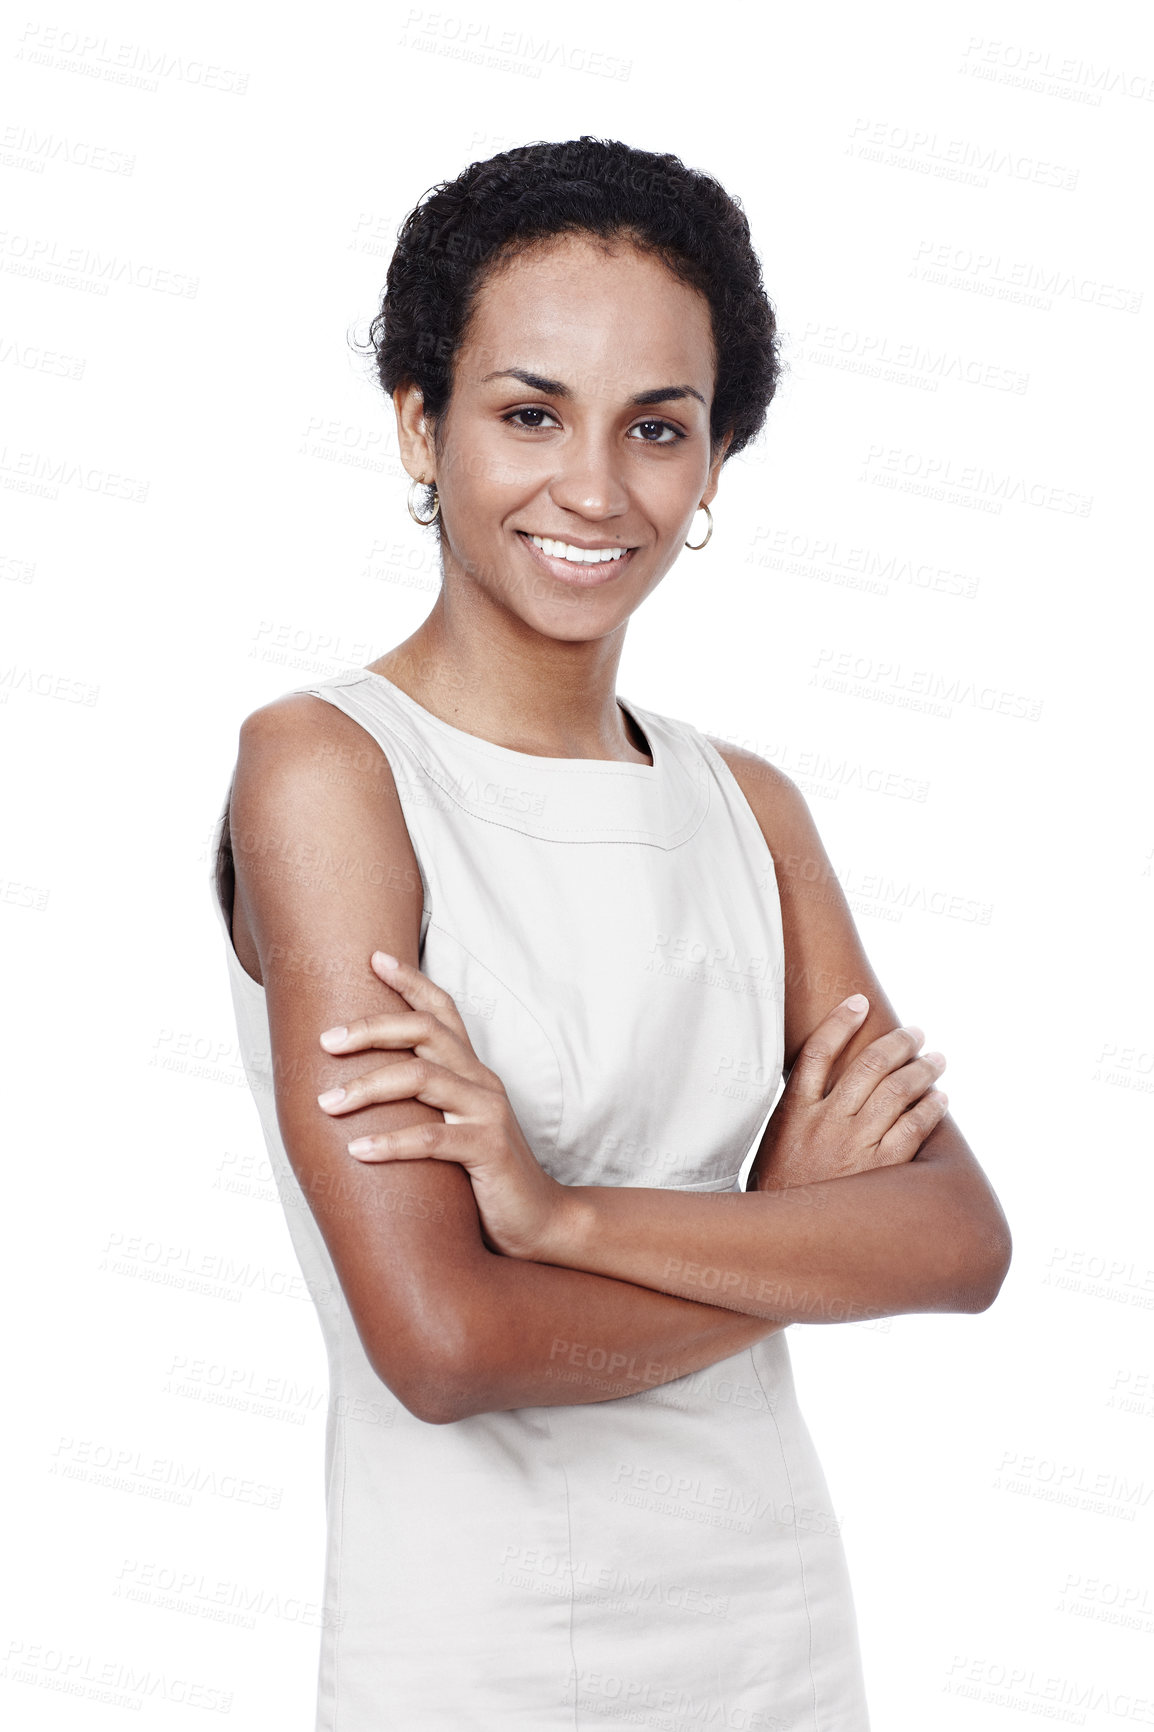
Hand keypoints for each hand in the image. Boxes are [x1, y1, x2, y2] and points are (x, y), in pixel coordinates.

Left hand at [314, 951, 565, 1260]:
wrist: (538, 1220)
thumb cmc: (485, 1174)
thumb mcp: (455, 1125)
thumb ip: (425, 1103)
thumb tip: (360, 1088)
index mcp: (472, 1070)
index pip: (442, 1011)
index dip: (411, 981)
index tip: (373, 958)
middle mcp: (481, 1080)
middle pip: (424, 1031)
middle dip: (371, 1028)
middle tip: (325, 1041)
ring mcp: (486, 1112)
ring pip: (421, 1077)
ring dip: (367, 1086)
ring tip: (327, 1102)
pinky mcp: (487, 1149)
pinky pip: (431, 1138)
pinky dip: (390, 1143)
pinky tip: (358, 1152)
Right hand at [752, 995, 947, 1190]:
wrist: (786, 1244)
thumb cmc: (780, 1195)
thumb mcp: (774, 1147)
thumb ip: (797, 1116)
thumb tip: (821, 1087)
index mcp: (794, 1112)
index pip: (818, 1052)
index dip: (840, 1022)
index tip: (860, 1002)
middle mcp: (826, 1122)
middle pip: (868, 1065)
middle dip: (898, 1043)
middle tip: (916, 1033)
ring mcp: (854, 1145)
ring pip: (897, 1091)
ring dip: (923, 1069)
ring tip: (937, 1059)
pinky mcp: (882, 1169)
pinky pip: (915, 1128)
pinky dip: (931, 1108)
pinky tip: (941, 1099)